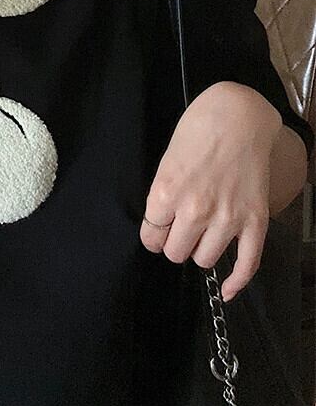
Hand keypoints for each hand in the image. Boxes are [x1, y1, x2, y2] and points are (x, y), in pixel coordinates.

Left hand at [140, 81, 281, 301]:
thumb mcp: (167, 158)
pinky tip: (226, 289)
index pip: (150, 236)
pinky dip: (236, 281)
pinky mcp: (255, 221)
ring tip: (202, 234)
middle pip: (175, 252)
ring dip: (201, 250)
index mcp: (167, 191)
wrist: (240, 115)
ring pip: (204, 260)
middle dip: (175, 242)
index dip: (153, 233)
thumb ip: (164, 193)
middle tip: (180, 228)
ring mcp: (228, 217)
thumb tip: (162, 221)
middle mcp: (195, 209)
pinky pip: (246, 264)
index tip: (159, 228)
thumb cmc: (199, 128)